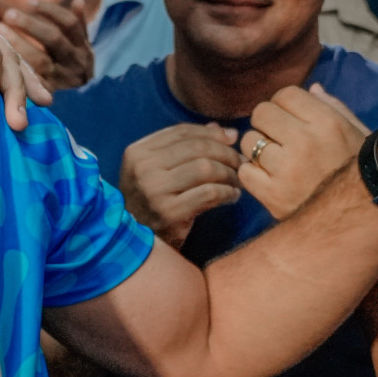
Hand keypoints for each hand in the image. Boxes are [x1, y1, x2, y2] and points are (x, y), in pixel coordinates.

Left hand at [0, 0, 93, 90]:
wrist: (85, 98)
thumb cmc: (73, 60)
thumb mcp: (80, 42)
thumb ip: (77, 23)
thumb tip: (78, 0)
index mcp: (84, 47)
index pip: (69, 24)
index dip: (50, 11)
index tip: (29, 2)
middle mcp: (76, 63)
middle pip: (54, 39)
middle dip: (30, 25)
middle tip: (8, 14)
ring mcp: (62, 79)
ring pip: (40, 61)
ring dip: (18, 43)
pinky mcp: (48, 93)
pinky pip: (31, 81)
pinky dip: (16, 68)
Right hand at [119, 122, 241, 248]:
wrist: (136, 245)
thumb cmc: (151, 204)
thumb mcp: (160, 171)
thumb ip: (187, 147)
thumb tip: (225, 131)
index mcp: (137, 152)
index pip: (181, 132)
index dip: (211, 133)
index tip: (232, 140)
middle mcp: (143, 168)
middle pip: (197, 148)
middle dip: (225, 153)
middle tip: (241, 162)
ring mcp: (154, 190)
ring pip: (205, 168)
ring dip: (229, 173)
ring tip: (237, 180)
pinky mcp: (169, 212)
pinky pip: (209, 193)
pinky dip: (227, 192)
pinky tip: (233, 196)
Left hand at [236, 85, 366, 220]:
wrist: (367, 215)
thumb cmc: (364, 170)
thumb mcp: (358, 133)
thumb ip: (334, 108)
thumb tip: (312, 89)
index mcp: (327, 122)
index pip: (285, 94)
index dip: (285, 104)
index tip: (290, 118)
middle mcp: (304, 142)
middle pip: (261, 113)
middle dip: (267, 122)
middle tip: (279, 137)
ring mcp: (286, 170)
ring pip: (248, 141)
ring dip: (258, 148)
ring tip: (275, 159)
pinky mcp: (273, 196)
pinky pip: (244, 172)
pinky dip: (253, 173)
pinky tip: (270, 178)